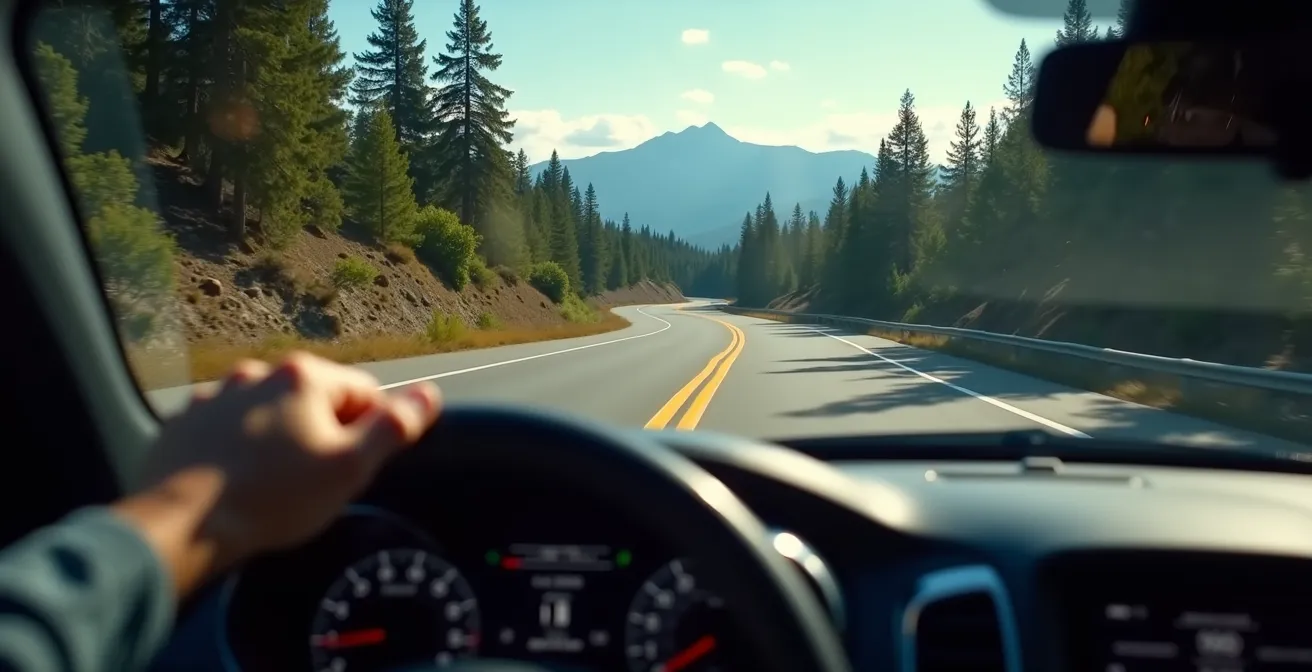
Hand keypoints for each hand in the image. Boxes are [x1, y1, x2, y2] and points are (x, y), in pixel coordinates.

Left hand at [115, 352, 440, 595]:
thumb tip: (429, 394)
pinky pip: (226, 427)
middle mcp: (258, 372)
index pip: (364, 393)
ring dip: (276, 437)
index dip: (367, 433)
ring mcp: (216, 394)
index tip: (349, 468)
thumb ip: (395, 426)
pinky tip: (234, 480)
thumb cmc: (274, 498)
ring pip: (268, 412)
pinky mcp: (184, 420)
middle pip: (314, 399)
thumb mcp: (350, 468)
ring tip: (269, 484)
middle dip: (319, 433)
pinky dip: (236, 446)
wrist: (182, 524)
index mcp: (305, 377)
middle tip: (311, 482)